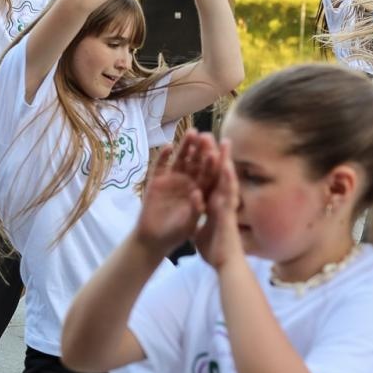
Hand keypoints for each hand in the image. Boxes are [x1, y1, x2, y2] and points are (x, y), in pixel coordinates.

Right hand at [134, 133, 221, 252]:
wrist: (154, 239)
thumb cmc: (175, 234)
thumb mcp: (189, 225)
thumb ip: (196, 210)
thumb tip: (197, 193)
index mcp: (201, 191)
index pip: (209, 174)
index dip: (213, 163)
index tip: (218, 151)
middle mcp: (188, 182)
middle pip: (196, 162)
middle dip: (201, 149)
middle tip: (206, 135)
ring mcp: (172, 180)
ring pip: (181, 159)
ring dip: (185, 146)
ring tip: (191, 132)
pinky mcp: (157, 181)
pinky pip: (161, 165)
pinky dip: (163, 156)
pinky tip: (167, 146)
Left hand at [191, 140, 242, 267]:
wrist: (224, 265)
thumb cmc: (215, 251)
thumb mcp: (201, 230)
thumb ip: (199, 220)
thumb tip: (193, 216)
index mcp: (213, 203)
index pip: (209, 178)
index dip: (206, 163)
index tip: (203, 147)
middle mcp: (221, 201)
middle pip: (218, 173)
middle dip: (215, 155)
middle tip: (212, 136)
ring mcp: (227, 206)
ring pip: (227, 180)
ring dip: (225, 161)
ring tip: (223, 143)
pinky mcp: (229, 214)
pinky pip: (228, 195)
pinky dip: (228, 181)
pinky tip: (227, 167)